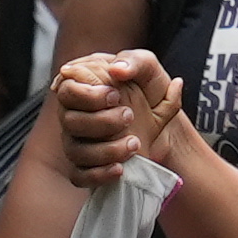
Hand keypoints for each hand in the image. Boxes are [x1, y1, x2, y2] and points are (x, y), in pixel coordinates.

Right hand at [52, 49, 185, 185]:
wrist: (170, 130)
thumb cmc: (152, 94)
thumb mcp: (150, 71)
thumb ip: (136, 62)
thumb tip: (117, 69)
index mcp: (84, 88)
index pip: (67, 89)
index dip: (88, 95)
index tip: (116, 96)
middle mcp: (76, 114)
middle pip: (69, 121)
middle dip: (100, 121)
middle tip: (129, 116)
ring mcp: (79, 142)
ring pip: (75, 150)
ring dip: (105, 149)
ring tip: (134, 144)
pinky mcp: (86, 167)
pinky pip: (79, 176)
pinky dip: (98, 175)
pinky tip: (120, 169)